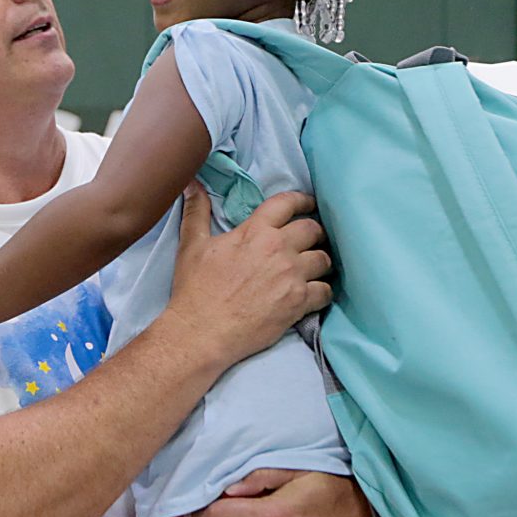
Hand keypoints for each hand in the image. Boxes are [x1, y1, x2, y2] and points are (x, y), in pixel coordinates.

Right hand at [169, 184, 331, 369]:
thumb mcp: (192, 246)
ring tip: (314, 268)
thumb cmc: (195, 290)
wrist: (202, 331)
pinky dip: (322, 291)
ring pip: (324, 259)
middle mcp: (278, 249)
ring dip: (321, 262)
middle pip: (313, 229)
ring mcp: (291, 276)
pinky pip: (325, 291)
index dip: (302, 200)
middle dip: (314, 232)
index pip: (287, 203)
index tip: (308, 204)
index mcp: (255, 231)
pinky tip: (314, 294)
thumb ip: (197, 212)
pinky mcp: (298, 302)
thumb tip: (191, 185)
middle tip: (312, 240)